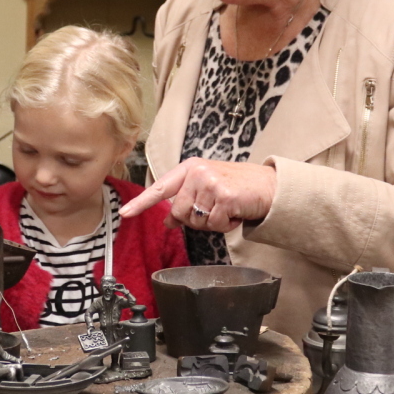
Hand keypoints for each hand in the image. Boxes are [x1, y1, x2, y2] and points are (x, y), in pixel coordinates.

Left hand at [119, 157, 275, 231]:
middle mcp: (197, 172)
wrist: (269, 186)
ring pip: (196, 221)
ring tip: (226, 209)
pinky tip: (235, 213)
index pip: (160, 188)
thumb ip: (185, 201)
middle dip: (195, 219)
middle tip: (214, 210)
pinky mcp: (225, 196)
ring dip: (212, 223)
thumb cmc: (238, 187)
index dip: (141, 203)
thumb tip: (167, 220)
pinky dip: (226, 225)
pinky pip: (214, 224)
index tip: (124, 213)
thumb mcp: (207, 189)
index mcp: (190, 168)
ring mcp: (211, 183)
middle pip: (179, 213)